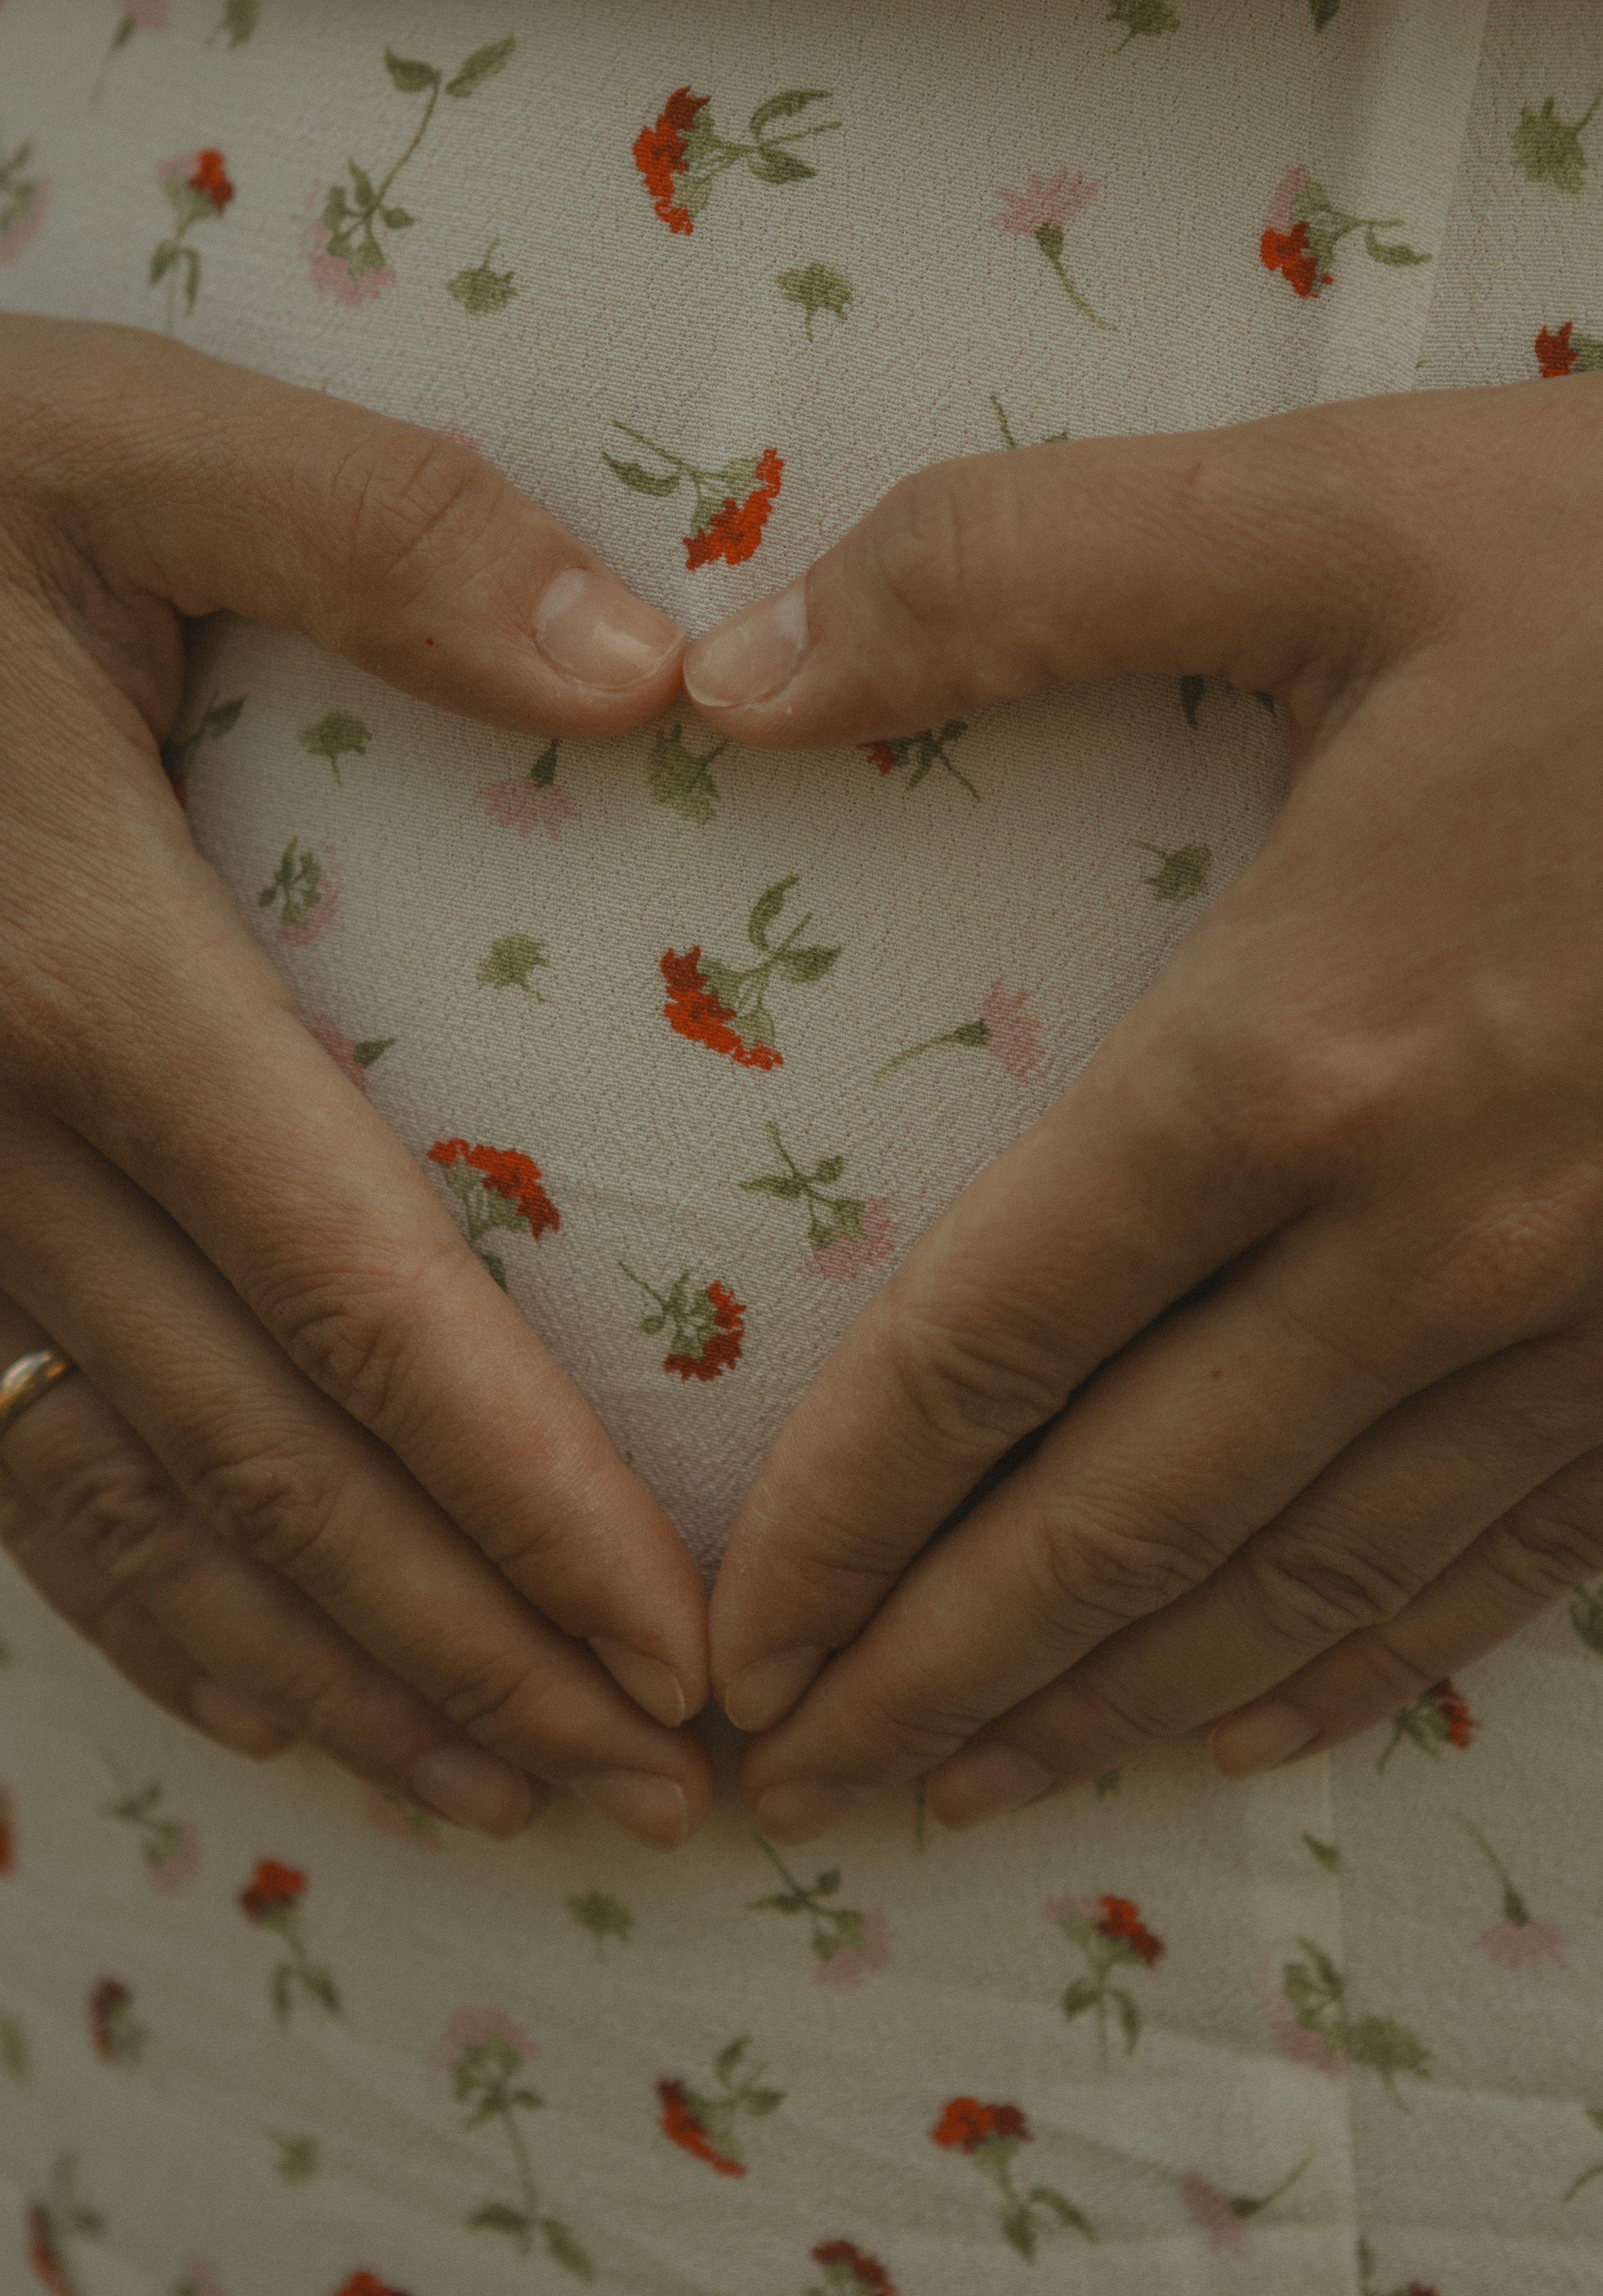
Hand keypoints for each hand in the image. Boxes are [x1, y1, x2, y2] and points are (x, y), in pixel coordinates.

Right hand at [0, 314, 709, 1849]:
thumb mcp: (105, 442)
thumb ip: (375, 534)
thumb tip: (656, 673)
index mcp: (84, 974)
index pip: (357, 1295)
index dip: (526, 1497)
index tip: (682, 1638)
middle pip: (272, 1461)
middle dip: (476, 1644)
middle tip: (664, 1780)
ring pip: (145, 1516)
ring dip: (342, 1674)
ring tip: (519, 1789)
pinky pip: (13, 1479)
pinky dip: (152, 1617)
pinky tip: (272, 1706)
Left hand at [685, 373, 1602, 1839]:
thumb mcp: (1341, 512)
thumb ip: (1012, 577)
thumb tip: (729, 665)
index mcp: (1298, 1051)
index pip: (990, 1343)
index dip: (835, 1510)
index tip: (726, 1629)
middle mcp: (1435, 1239)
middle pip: (1115, 1521)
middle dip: (930, 1668)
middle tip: (779, 1779)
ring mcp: (1591, 1323)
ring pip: (1299, 1585)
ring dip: (1109, 1704)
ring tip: (958, 1787)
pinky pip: (1506, 1567)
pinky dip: (1355, 1669)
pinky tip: (1251, 1730)